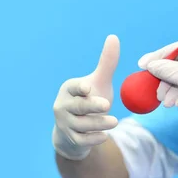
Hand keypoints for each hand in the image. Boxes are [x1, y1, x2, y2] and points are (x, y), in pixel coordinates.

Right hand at [52, 35, 119, 159]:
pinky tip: (104, 136)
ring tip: (115, 121)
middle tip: (107, 104)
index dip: (79, 88)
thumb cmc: (89, 101)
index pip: (72, 87)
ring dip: (98, 123)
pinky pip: (81, 140)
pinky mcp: (71, 139)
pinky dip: (93, 139)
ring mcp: (65, 123)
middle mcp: (63, 105)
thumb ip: (107, 62)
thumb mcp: (99, 82)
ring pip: (81, 125)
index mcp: (69, 89)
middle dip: (91, 106)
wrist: (75, 130)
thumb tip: (113, 36)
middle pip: (77, 107)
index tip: (88, 88)